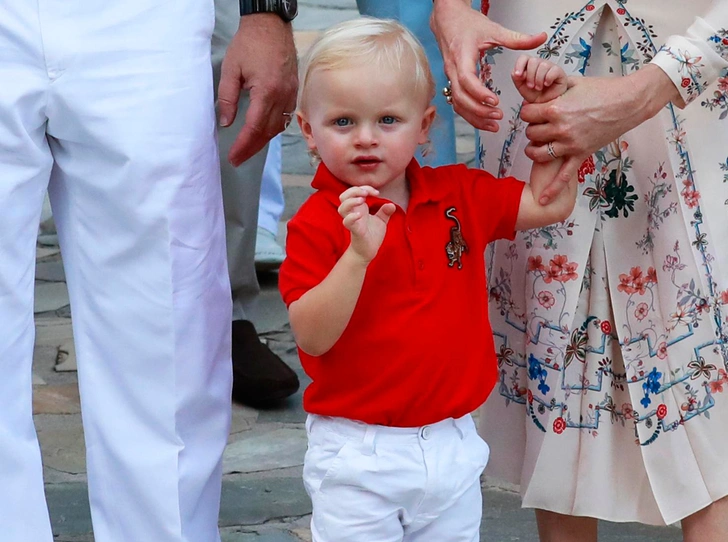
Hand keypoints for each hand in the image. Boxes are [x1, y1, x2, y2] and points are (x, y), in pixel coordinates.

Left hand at [218, 14, 297, 165]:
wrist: (271, 25)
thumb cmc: (250, 43)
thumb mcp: (231, 69)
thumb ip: (227, 97)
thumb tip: (226, 122)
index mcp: (267, 91)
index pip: (254, 127)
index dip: (243, 145)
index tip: (233, 156)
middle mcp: (282, 96)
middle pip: (268, 132)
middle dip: (252, 148)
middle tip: (238, 159)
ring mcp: (291, 94)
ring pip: (278, 127)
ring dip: (263, 140)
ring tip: (248, 148)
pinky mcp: (293, 91)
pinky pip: (285, 117)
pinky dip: (273, 128)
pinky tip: (263, 132)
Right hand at [338, 186, 395, 263]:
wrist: (368, 251)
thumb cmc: (372, 235)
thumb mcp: (381, 221)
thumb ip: (385, 212)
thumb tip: (391, 205)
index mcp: (359, 208)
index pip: (355, 192)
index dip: (365, 188)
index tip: (377, 192)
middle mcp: (353, 213)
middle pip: (343, 196)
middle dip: (354, 190)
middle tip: (366, 193)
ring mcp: (352, 222)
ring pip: (342, 208)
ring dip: (351, 201)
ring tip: (362, 200)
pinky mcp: (354, 231)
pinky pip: (347, 222)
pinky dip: (351, 217)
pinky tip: (359, 214)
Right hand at [430, 0, 545, 131]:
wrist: (447, 20)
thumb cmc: (467, 24)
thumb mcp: (493, 29)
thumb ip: (517, 38)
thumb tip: (540, 38)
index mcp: (462, 55)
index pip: (466, 79)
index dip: (479, 92)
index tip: (494, 100)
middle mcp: (453, 69)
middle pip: (460, 97)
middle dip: (478, 111)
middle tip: (498, 117)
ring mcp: (450, 77)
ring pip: (457, 104)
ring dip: (474, 117)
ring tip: (493, 125)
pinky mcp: (452, 82)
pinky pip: (458, 103)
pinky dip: (470, 114)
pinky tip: (484, 120)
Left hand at [512, 55, 567, 103]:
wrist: (545, 103)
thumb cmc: (535, 94)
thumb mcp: (521, 87)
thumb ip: (517, 78)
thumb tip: (516, 72)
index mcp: (529, 66)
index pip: (524, 57)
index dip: (520, 65)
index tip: (518, 75)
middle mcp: (539, 64)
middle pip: (533, 61)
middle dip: (530, 76)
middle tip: (531, 86)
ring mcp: (550, 66)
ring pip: (543, 65)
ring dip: (538, 79)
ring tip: (539, 87)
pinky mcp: (559, 71)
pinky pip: (553, 70)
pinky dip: (548, 79)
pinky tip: (547, 83)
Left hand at [520, 64, 680, 203]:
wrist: (628, 102)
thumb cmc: (602, 89)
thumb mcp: (573, 83)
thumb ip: (553, 89)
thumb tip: (540, 89)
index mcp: (555, 109)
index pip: (526, 114)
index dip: (528, 112)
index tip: (534, 111)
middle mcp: (560, 129)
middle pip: (531, 133)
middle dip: (533, 128)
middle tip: (540, 125)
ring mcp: (570, 144)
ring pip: (539, 153)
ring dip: (535, 150)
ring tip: (536, 147)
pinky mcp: (581, 154)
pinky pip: (563, 176)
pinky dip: (552, 190)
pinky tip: (542, 200)